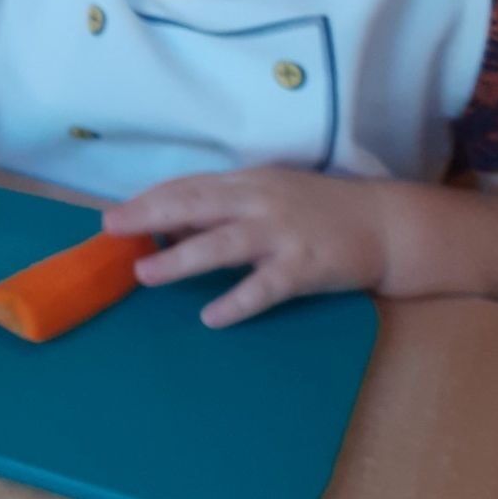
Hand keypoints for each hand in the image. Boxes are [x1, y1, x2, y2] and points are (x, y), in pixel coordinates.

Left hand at [102, 167, 391, 327]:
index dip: (150, 199)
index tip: (116, 213)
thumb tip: (173, 228)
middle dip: (150, 215)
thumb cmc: (320, 210)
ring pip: (223, 244)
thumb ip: (226, 207)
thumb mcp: (270, 196)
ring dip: (181, 258)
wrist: (385, 224)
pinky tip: (211, 316)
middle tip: (112, 228)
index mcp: (249, 182)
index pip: (190, 186)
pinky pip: (264, 287)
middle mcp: (260, 202)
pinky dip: (237, 302)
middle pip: (196, 205)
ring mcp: (282, 234)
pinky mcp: (304, 267)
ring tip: (145, 272)